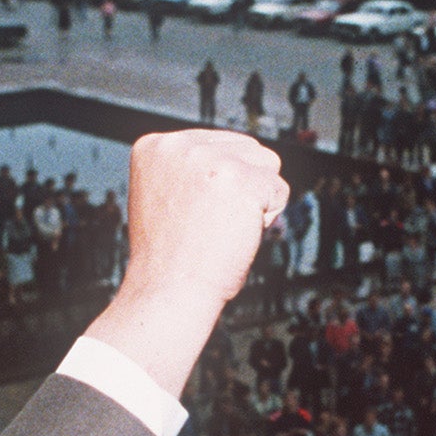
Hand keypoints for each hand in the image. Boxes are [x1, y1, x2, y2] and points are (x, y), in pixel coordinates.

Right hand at [89, 130, 284, 395]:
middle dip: (244, 186)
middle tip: (213, 224)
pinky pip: (279, 190)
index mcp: (156, 147)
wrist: (169, 290)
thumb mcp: (167, 195)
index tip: (196, 214)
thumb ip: (193, 168)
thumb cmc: (172, 256)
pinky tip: (238, 234)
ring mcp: (209, 159)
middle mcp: (179, 145)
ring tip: (224, 227)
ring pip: (268, 163)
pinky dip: (269, 217)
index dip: (222, 184)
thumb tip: (241, 154)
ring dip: (258, 198)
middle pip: (247, 148)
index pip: (220, 144)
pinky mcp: (240, 179)